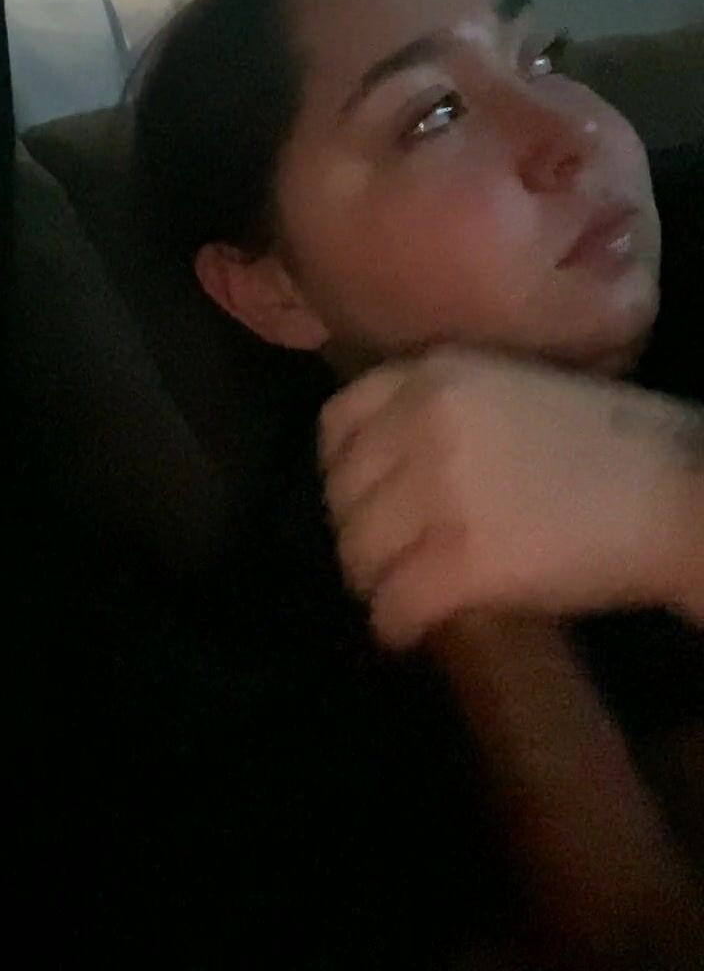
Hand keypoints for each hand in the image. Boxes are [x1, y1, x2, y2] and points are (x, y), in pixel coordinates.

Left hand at [319, 348, 695, 648]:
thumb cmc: (611, 443)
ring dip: (374, 583)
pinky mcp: (463, 560)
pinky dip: (395, 626)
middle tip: (389, 560)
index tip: (366, 500)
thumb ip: (444, 411)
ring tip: (403, 595)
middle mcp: (423, 423)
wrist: (677, 489)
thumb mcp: (511, 389)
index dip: (342, 472)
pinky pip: (393, 606)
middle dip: (359, 534)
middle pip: (341, 494)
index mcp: (434, 375)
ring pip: (358, 554)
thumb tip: (386, 466)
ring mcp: (440, 491)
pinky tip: (413, 631)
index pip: (338, 424)